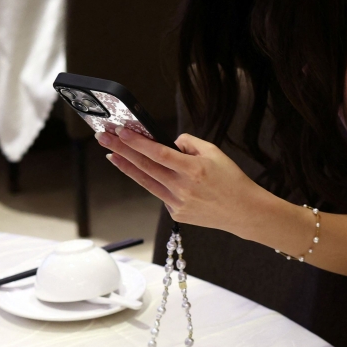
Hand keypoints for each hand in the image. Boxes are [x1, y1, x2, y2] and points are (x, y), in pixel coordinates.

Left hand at [94, 128, 265, 233]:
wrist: (243, 211)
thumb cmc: (231, 179)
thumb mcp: (214, 152)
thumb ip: (188, 143)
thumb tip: (169, 142)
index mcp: (193, 169)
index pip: (158, 153)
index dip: (137, 142)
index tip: (121, 132)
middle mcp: (183, 188)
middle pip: (145, 166)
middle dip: (121, 150)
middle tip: (103, 138)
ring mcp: (178, 203)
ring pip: (146, 182)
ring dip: (126, 167)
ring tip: (111, 154)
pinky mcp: (176, 215)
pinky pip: (160, 194)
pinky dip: (154, 182)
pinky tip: (149, 174)